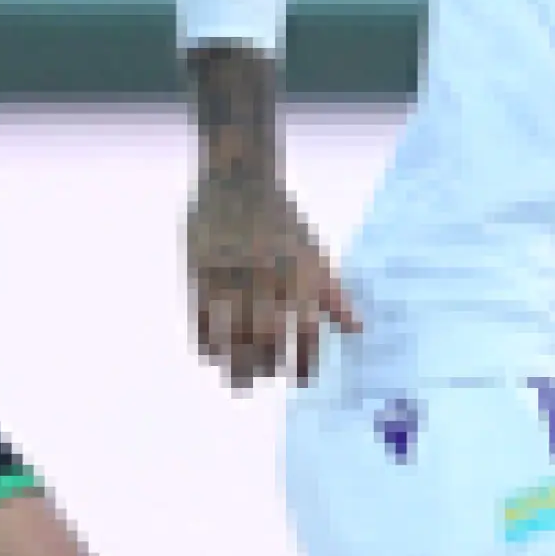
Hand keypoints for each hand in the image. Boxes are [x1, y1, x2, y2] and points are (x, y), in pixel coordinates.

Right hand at [187, 173, 356, 387]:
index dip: (306, 361)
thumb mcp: (314, 250)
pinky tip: (215, 353)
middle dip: (267, 368)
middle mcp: (265, 280)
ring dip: (236, 365)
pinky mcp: (198, 277)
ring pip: (230, 341)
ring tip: (240, 377)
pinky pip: (200, 325)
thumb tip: (356, 328)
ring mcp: (229, 279)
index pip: (307, 333)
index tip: (302, 374)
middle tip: (264, 378)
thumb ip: (333, 291)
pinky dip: (208, 346)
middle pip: (267, 343)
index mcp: (298, 275)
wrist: (238, 178)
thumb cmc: (282, 217)